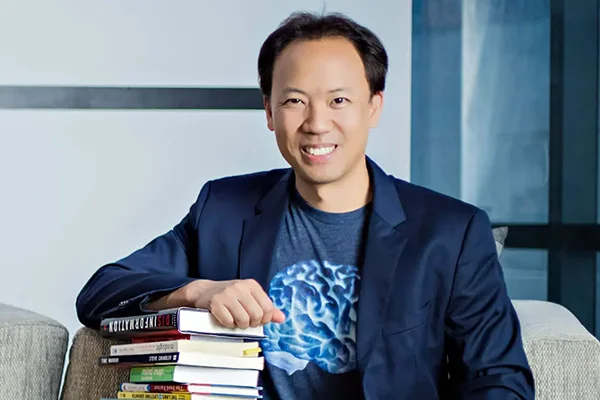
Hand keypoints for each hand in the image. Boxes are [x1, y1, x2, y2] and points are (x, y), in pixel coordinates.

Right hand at [149, 279, 284, 328]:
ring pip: (244, 321)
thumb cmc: (229, 297)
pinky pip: (229, 322)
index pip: (268, 309)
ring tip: (234, 319)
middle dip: (251, 323)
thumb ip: (266, 308)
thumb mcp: (249, 298)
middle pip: (257, 316)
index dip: (263, 319)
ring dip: (239, 325)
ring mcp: (228, 294)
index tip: (256, 319)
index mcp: (252, 285)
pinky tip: (225, 318)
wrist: (203, 291)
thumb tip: (282, 318)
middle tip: (244, 320)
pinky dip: (228, 325)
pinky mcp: (216, 302)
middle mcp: (241, 287)